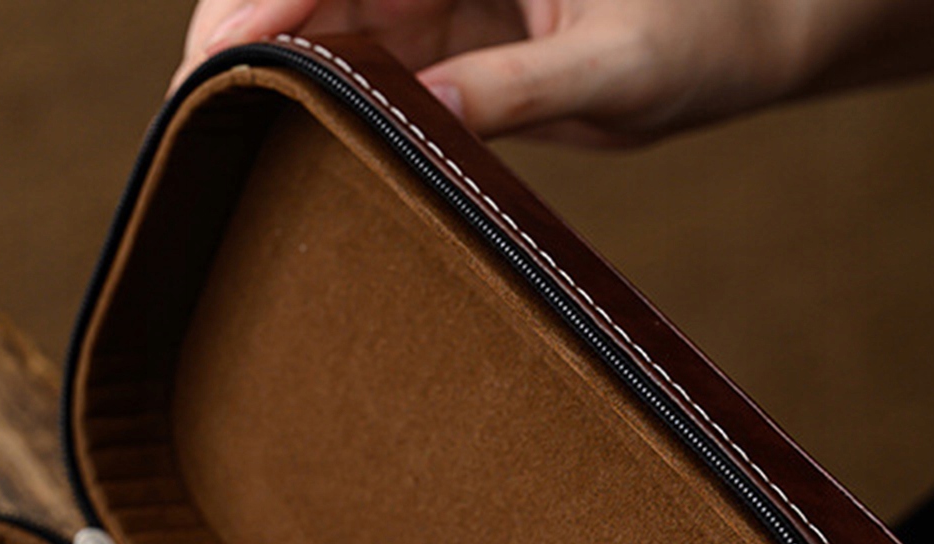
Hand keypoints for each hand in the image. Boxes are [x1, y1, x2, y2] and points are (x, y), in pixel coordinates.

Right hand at [175, 0, 933, 145]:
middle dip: (234, 35)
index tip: (208, 66)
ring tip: (210, 140)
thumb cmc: (706, 33)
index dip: (261, 2)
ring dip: (259, 71)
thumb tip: (417, 117)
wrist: (747, 37)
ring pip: (311, 18)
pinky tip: (272, 140)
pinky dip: (304, 97)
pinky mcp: (434, 31)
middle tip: (185, 118)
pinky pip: (347, 58)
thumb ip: (516, 87)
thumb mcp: (620, 70)